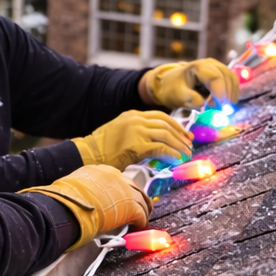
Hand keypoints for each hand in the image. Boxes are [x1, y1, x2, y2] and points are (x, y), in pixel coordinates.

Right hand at [20, 165, 151, 250]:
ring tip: (141, 220)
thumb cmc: (64, 201)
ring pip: (141, 200)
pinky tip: (138, 227)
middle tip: (138, 208)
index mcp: (99, 171)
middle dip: (136, 198)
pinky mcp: (131, 206)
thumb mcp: (72, 188)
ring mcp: (125, 190)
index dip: (119, 190)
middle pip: (132, 187)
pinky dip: (141, 222)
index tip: (120, 198)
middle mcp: (114, 176)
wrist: (68, 208)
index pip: (116, 179)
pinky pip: (141, 214)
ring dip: (142, 210)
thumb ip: (81, 191)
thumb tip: (80, 200)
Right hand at [72, 110, 192, 169]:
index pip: (160, 116)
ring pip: (165, 135)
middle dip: (180, 135)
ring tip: (185, 154)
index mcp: (131, 115)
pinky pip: (160, 148)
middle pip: (166, 124)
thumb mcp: (119, 132)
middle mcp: (135, 120)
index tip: (184, 134)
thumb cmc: (101, 149)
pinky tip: (175, 159)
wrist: (86, 154)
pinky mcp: (136, 145)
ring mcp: (135, 131)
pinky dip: (171, 154)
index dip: (175, 125)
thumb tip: (155, 143)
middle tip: (188, 145)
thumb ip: (136, 132)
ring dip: (178, 145)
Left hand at [140, 59, 240, 109]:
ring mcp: (218, 68)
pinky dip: (231, 95)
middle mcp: (212, 64)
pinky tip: (224, 106)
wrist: (170, 84)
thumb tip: (208, 105)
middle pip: (228, 78)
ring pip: (233, 81)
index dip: (221, 93)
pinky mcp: (222, 75)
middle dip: (227, 96)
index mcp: (199, 66)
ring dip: (230, 96)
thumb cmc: (173, 89)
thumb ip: (193, 100)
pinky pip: (232, 84)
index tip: (221, 109)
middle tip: (221, 113)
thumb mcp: (178, 96)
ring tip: (222, 110)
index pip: (217, 77)